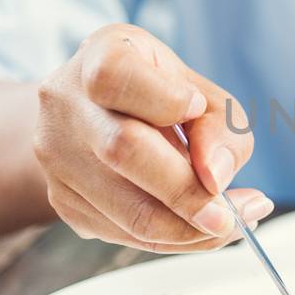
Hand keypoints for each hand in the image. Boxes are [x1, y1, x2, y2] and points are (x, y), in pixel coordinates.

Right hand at [34, 23, 273, 251]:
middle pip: (122, 151)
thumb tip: (216, 177)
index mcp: (99, 55)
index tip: (195, 107)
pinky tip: (201, 227)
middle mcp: (64, 103)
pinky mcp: (63, 201)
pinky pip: (124, 234)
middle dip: (188, 191)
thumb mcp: (200, 90)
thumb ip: (221, 125)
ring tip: (232, 223)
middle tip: (238, 212)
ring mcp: (57, 156)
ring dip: (190, 228)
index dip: (163, 100)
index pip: (115, 78)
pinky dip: (172, 239)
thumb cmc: (161, 97)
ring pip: (125, 209)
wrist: (101, 116)